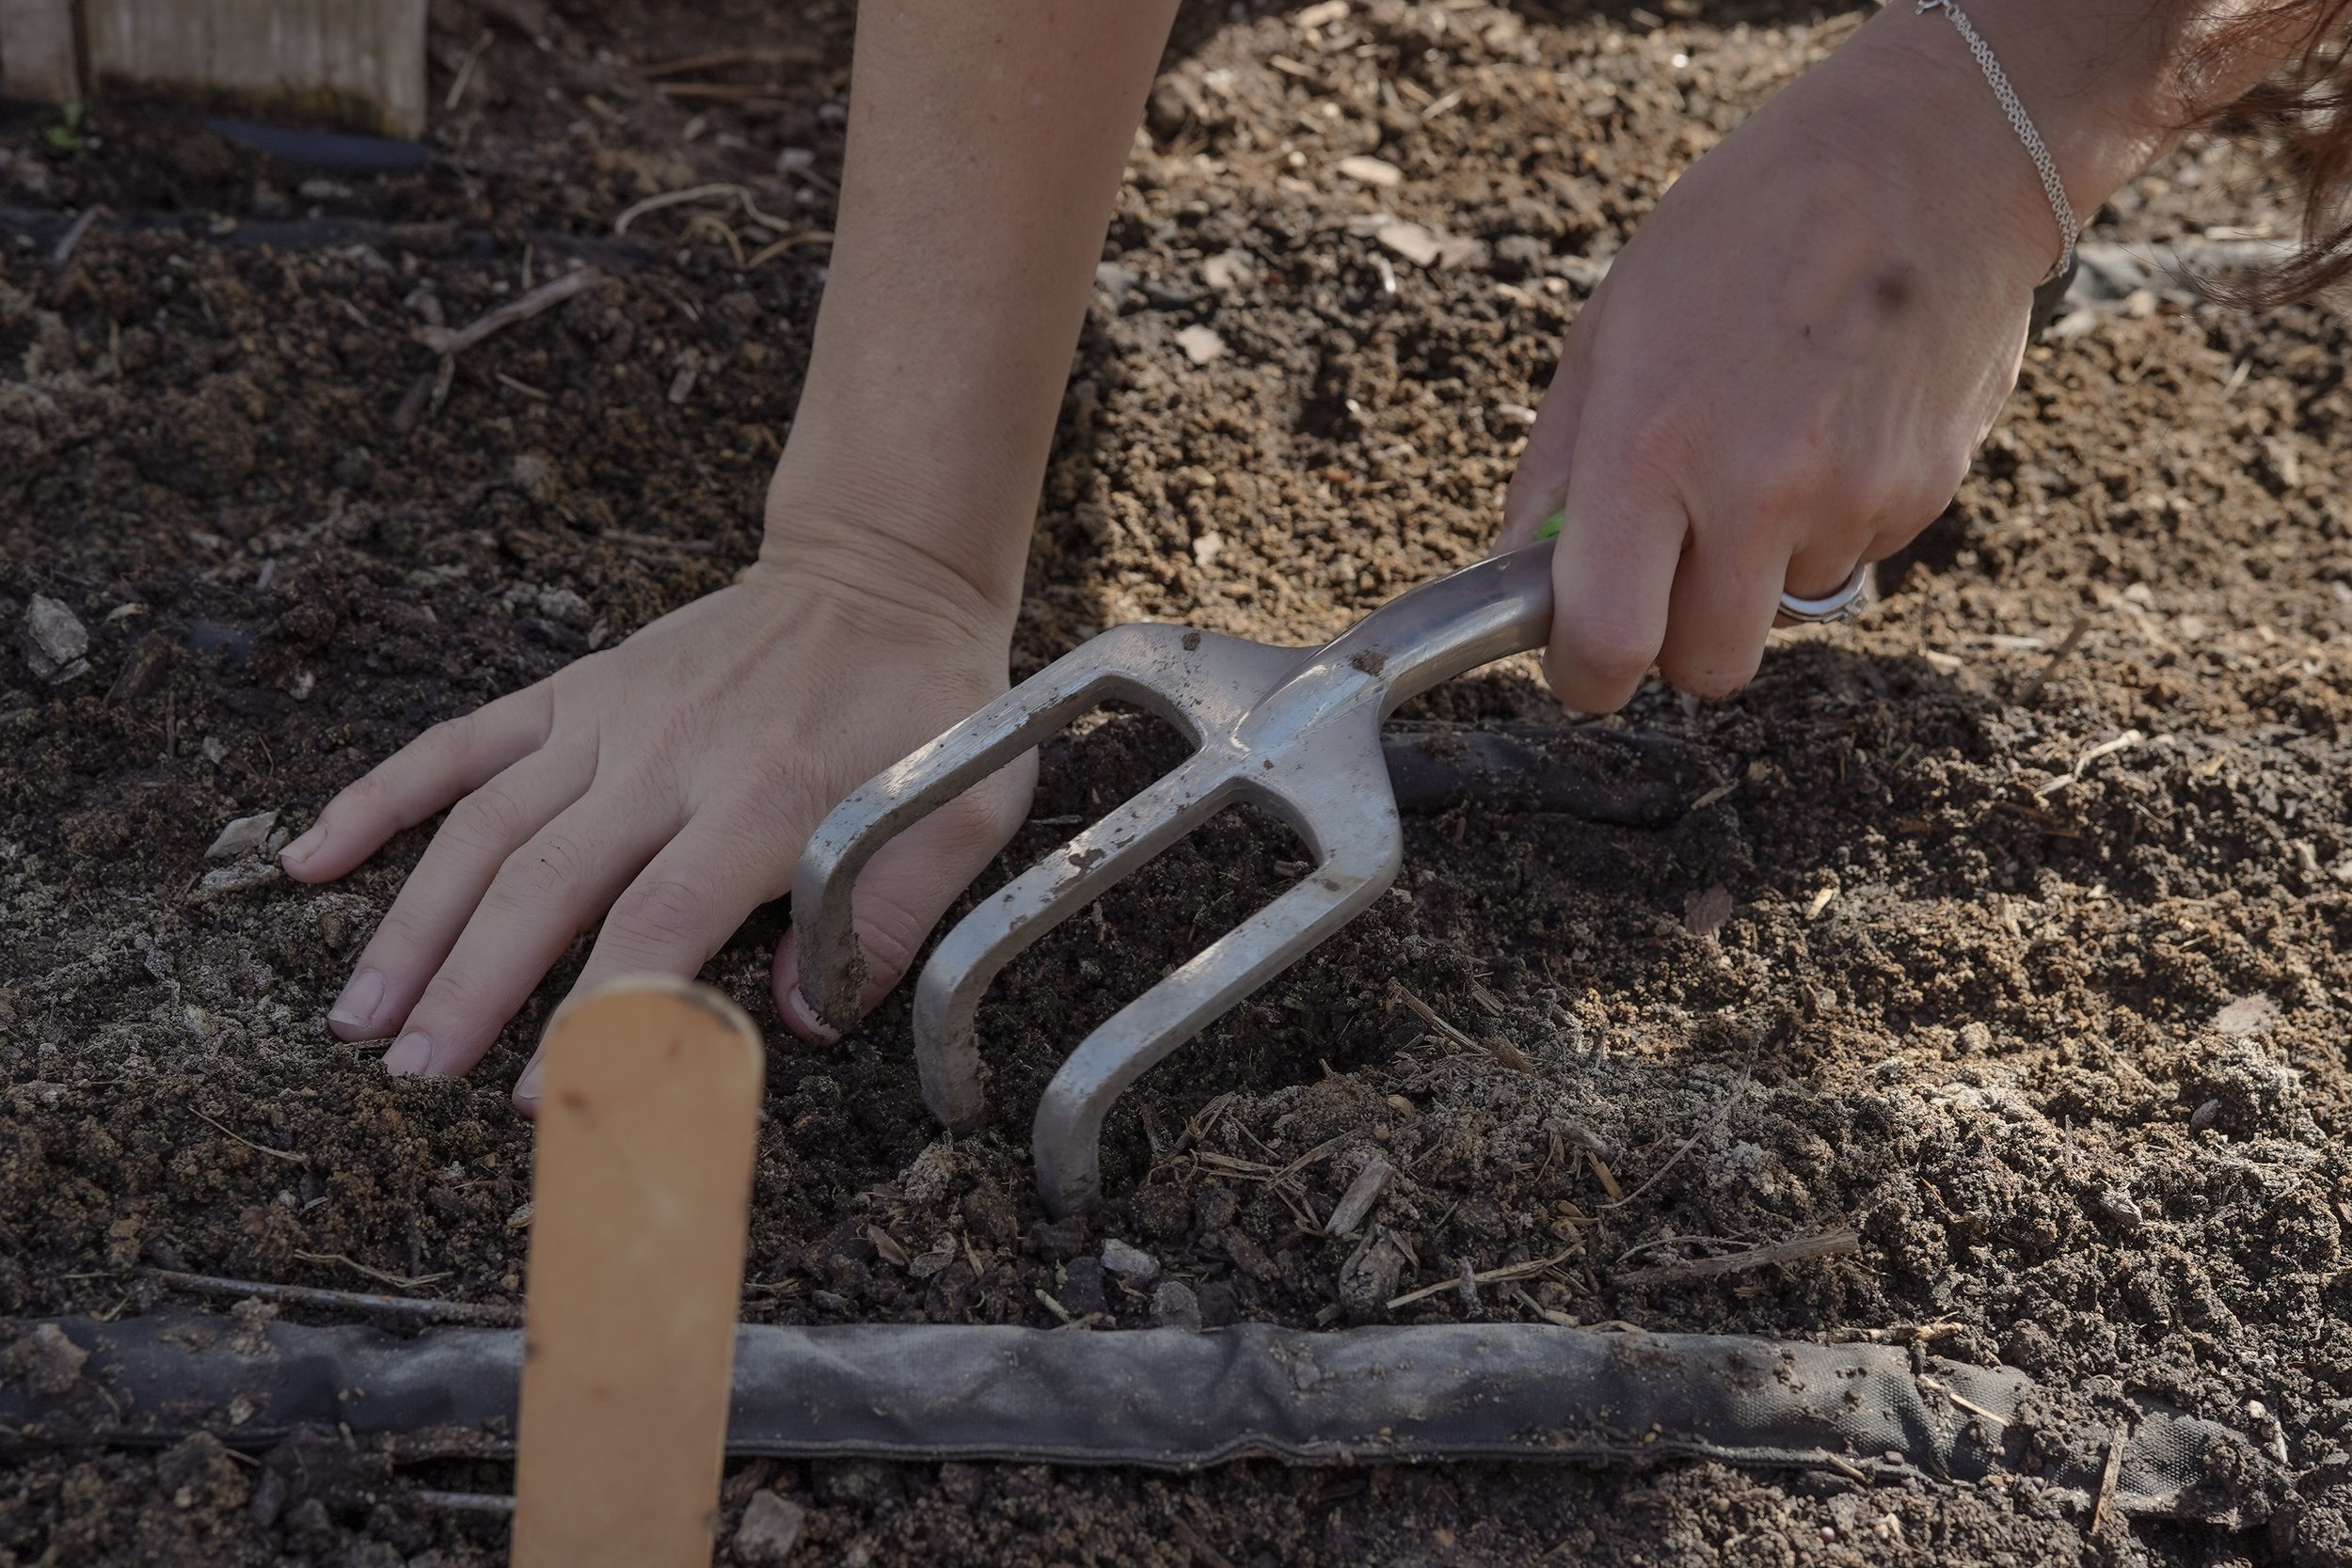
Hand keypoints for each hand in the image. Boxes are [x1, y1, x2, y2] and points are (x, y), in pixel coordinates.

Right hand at [282, 536, 1033, 1109]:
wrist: (881, 574)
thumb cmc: (926, 708)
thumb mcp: (959, 815)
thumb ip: (887, 921)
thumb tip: (795, 1021)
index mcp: (768, 798)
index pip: (660, 917)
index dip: (601, 1009)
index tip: (549, 1089)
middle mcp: (670, 757)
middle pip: (546, 882)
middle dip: (471, 986)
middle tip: (413, 1072)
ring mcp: (610, 718)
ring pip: (483, 824)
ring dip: (413, 921)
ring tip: (359, 1015)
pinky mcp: (576, 690)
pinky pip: (462, 742)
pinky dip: (382, 795)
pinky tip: (311, 856)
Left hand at [1500, 15, 2068, 709]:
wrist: (1933, 157)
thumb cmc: (1749, 224)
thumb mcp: (1610, 325)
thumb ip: (1556, 465)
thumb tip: (1521, 570)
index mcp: (1651, 444)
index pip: (1609, 640)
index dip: (1586, 674)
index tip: (1582, 661)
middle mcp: (1754, 488)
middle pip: (1706, 667)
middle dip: (1678, 640)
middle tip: (1671, 570)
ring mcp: (1850, 499)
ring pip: (1781, 612)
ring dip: (1760, 567)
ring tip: (1766, 445)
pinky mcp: (1924, 496)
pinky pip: (1852, 558)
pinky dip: (1829, 522)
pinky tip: (1830, 425)